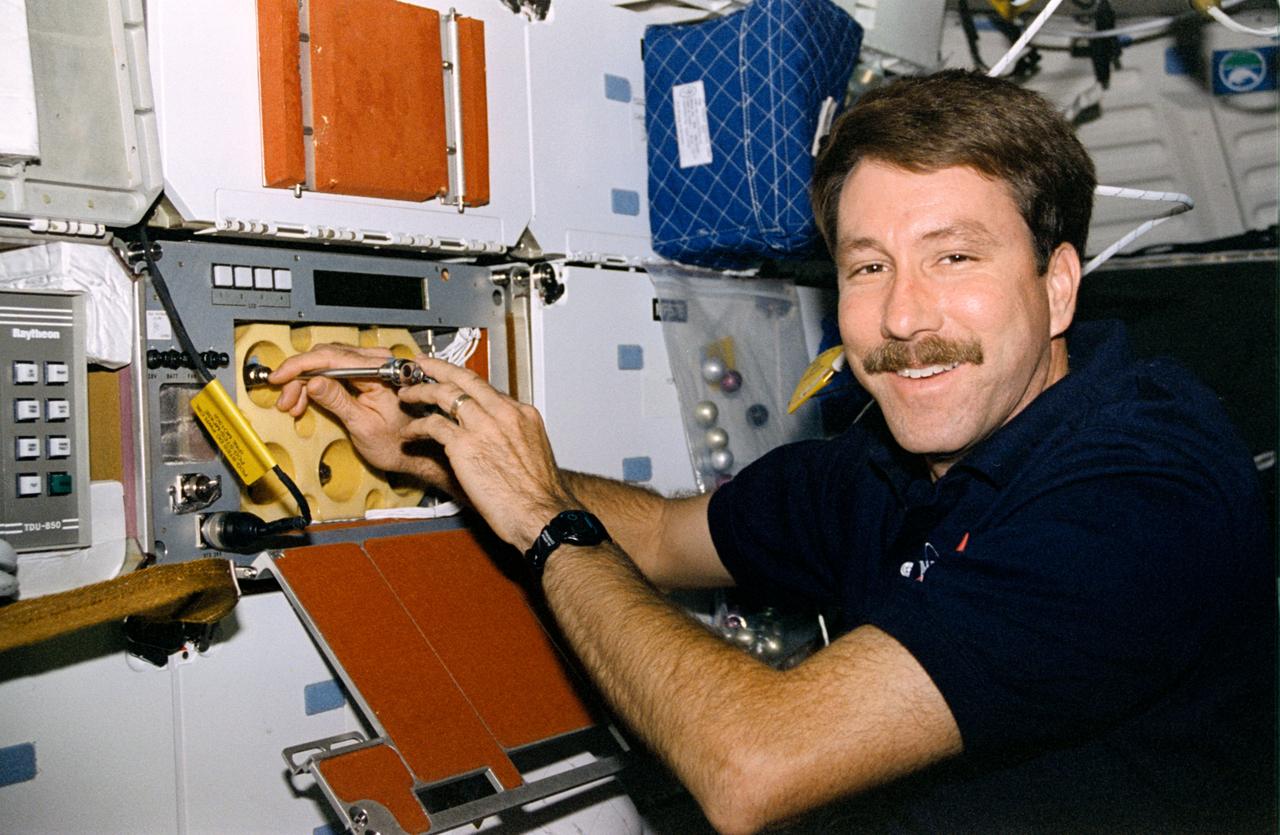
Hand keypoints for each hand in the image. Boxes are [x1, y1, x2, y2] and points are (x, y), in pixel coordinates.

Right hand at [268, 344, 456, 492]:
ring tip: (293, 404)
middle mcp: (377, 363)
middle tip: (286, 398)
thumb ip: (338, 401)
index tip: (280, 376)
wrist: (412, 451)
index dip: (300, 365)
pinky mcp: (364, 374)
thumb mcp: (363, 425)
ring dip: (305, 382)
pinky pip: (333, 370)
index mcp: (380, 372)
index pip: (332, 357)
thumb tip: (313, 381)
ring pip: (326, 363)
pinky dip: (315, 384)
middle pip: (326, 356)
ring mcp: (370, 366)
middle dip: (300, 377)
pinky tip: (305, 400)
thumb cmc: (396, 442)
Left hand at [397, 356, 576, 550]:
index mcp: (521, 414)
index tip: (452, 379)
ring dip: (421, 392)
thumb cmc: (538, 494)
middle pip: (464, 378)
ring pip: (444, 394)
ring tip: (407, 395)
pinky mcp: (464, 445)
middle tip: (421, 364)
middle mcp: (502, 413)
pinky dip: (417, 426)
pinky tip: (410, 432)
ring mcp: (483, 426)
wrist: (541, 513)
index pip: (486, 388)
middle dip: (438, 367)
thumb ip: (513, 435)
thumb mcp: (534, 451)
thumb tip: (497, 437)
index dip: (463, 381)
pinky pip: (432, 425)